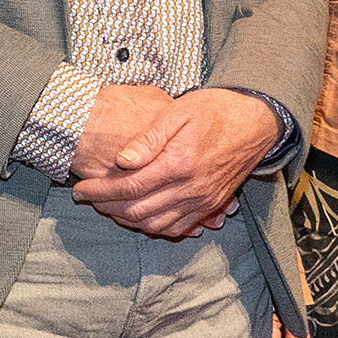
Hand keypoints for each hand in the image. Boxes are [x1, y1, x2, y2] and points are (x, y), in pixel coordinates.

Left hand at [74, 85, 279, 240]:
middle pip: (138, 210)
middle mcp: (192, 188)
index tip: (80, 189)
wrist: (257, 121)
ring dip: (127, 220)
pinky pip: (178, 228)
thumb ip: (148, 138)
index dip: (100, 191)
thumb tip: (121, 160)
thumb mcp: (178, 111)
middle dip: (106, 208)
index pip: (129, 187)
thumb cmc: (216, 110)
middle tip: (87, 199)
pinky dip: (154, 228)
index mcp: (180, 163)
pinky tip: (139, 217)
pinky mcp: (211, 205)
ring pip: (155, 225)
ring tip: (108, 208)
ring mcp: (203, 200)